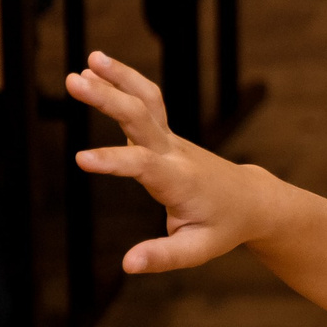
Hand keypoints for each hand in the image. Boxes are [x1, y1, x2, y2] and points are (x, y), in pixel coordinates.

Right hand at [68, 51, 267, 272]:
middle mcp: (174, 152)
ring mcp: (171, 139)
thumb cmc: (224, 227)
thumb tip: (128, 266)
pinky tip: (96, 70)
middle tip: (73, 81)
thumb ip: (163, 256)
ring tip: (87, 61)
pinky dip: (125, 83)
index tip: (81, 158)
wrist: (252, 200)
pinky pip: (147, 103)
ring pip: (147, 101)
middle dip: (108, 99)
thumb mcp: (198, 250)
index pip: (143, 165)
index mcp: (179, 180)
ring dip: (119, 78)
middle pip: (142, 118)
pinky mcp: (166, 135)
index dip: (114, 161)